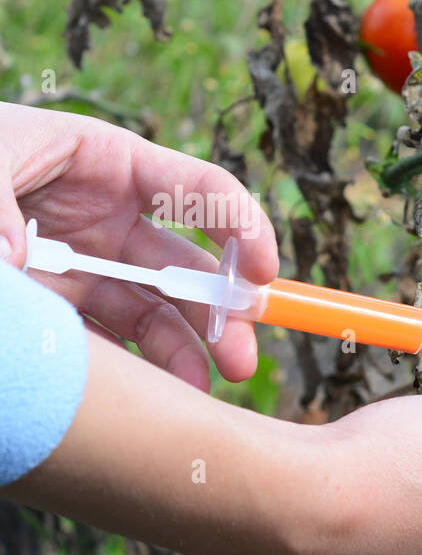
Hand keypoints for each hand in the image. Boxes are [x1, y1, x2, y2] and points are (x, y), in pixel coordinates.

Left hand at [0, 102, 277, 388]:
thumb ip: (1, 200)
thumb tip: (23, 258)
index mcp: (102, 160)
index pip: (196, 188)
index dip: (241, 226)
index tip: (263, 274)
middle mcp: (104, 214)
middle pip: (186, 260)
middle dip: (224, 305)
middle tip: (241, 351)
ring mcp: (84, 262)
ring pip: (158, 309)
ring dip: (192, 346)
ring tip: (212, 384)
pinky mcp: (61, 306)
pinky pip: (114, 339)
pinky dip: (144, 367)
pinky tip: (164, 393)